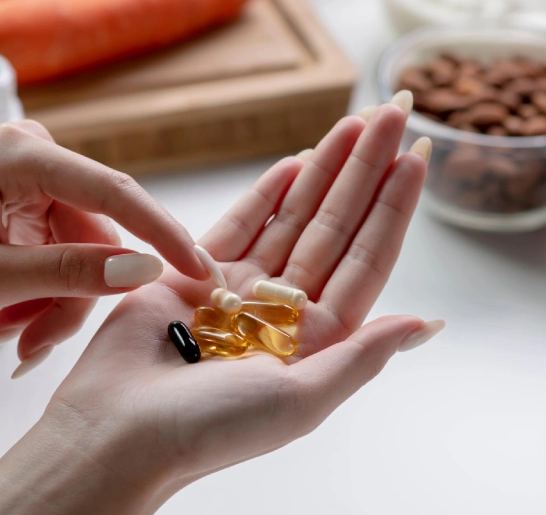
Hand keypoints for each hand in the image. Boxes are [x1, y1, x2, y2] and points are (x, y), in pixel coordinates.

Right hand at [0, 101, 439, 512]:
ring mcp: (239, 290)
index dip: (394, 206)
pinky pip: (241, 223)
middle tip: (392, 113)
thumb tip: (427, 323)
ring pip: (294, 217)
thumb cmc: (210, 429)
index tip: (418, 154)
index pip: (367, 258)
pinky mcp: (192, 274)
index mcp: (316, 340)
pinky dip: (268, 191)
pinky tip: (297, 159)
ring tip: (353, 122)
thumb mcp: (301, 400)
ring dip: (325, 169)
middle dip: (365, 169)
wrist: (118, 432)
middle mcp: (283, 312)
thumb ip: (363, 357)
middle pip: (336, 226)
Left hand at [0, 120, 209, 358]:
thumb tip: (144, 269)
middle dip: (75, 296)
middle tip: (34, 346)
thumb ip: (67, 273)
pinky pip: (64, 255)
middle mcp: (36, 156)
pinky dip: (45, 294)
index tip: (201, 273)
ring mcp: (34, 180)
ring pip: (85, 254)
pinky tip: (10, 319)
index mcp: (23, 155)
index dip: (163, 235)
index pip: (116, 193)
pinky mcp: (30, 203)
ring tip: (11, 337)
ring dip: (56, 302)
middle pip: (99, 235)